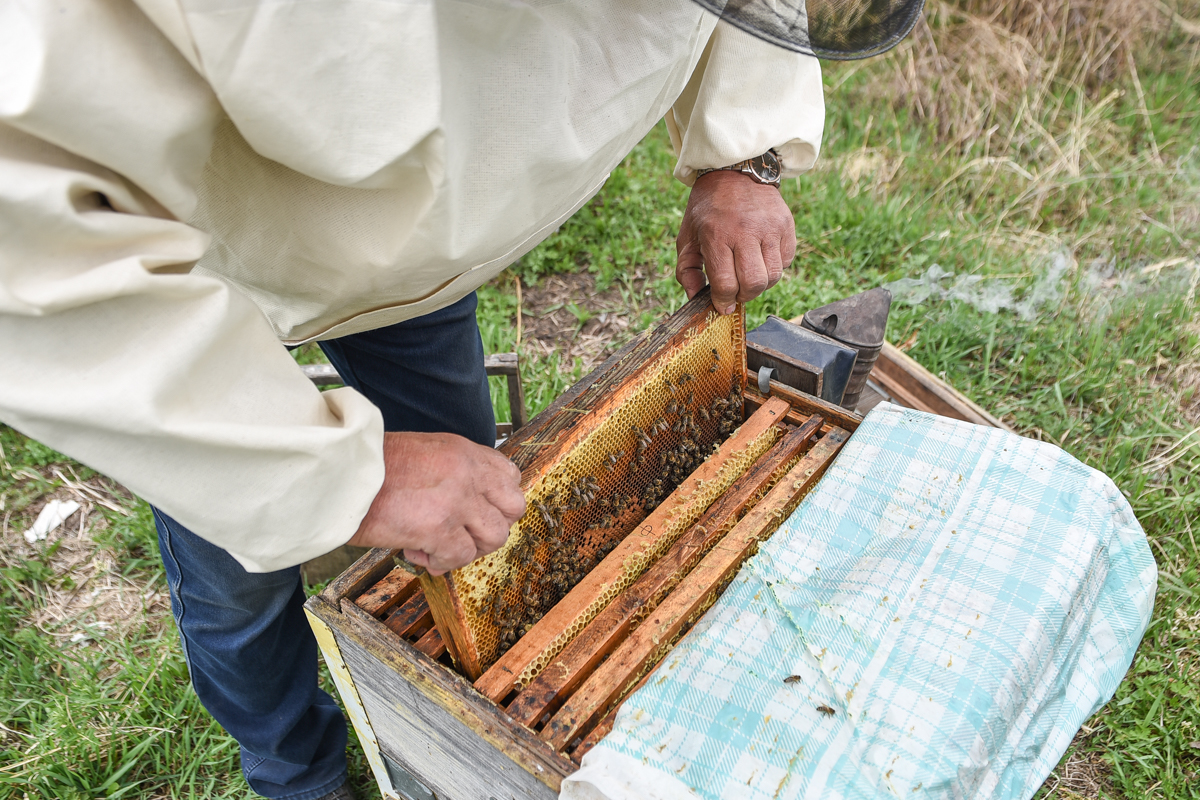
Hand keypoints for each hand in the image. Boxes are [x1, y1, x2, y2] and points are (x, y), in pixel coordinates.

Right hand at [347, 431, 525, 575]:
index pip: (510, 477)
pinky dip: (441, 562)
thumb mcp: (423, 453)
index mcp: (464, 451)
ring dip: (468, 548)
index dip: (496, 502)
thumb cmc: (369, 468)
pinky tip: (417, 552)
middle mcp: (467, 472)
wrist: (337, 475)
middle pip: (513, 509)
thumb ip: (452, 473)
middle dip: (490, 528)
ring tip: (436, 545)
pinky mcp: (438, 527)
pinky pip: (460, 556)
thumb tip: (467, 507)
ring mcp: (456, 499)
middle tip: (461, 534)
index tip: (474, 513)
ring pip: (494, 537)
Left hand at [676, 170, 796, 313]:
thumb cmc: (707, 209)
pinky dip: (775, 267)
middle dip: (744, 296)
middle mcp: (745, 231)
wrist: (734, 171)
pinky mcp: (786, 224)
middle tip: (737, 292)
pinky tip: (761, 257)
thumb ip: (686, 269)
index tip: (722, 304)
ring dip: (761, 284)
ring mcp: (769, 227)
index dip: (724, 301)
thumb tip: (694, 297)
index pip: (726, 284)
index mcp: (716, 235)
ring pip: (774, 277)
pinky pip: (787, 261)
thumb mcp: (688, 236)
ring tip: (749, 275)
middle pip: (753, 284)